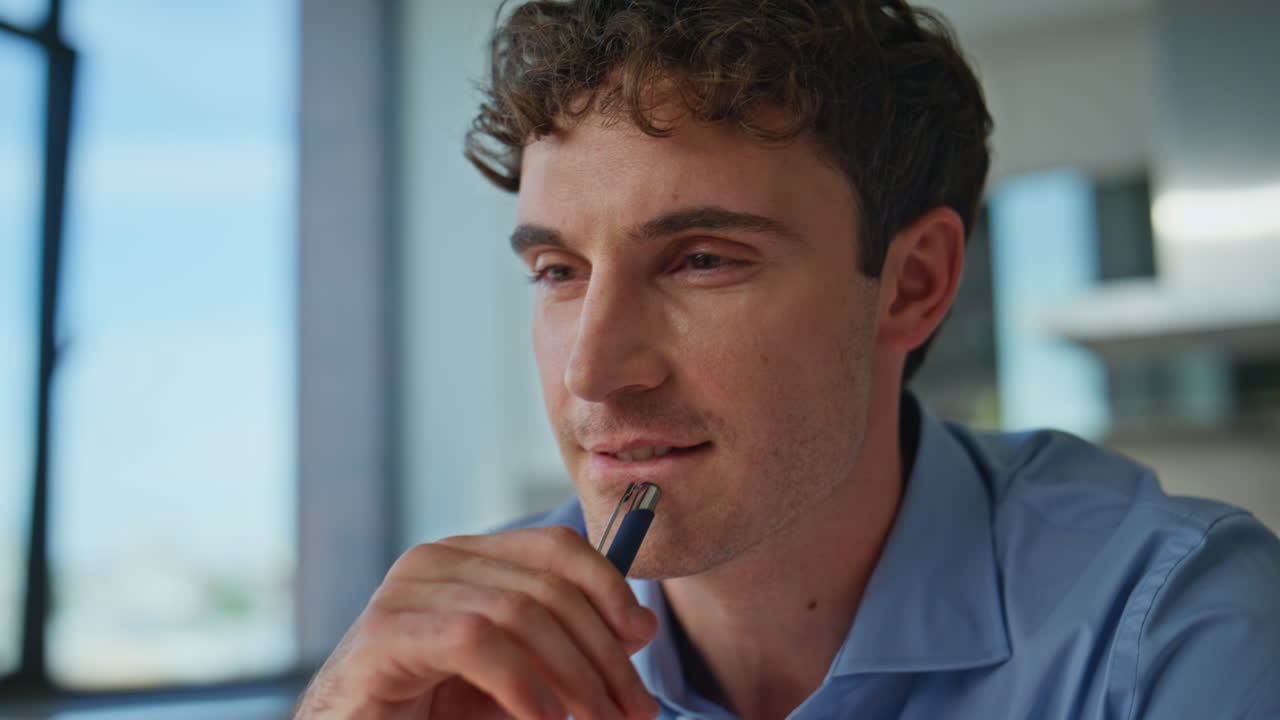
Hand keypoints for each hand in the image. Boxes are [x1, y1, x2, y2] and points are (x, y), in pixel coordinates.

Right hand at [293, 526, 660, 718]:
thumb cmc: (432, 710)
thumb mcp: (516, 675)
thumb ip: (567, 647)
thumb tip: (640, 629)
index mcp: (470, 559)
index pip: (556, 547)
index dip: (609, 588)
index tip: (641, 642)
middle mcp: (437, 561)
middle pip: (547, 587)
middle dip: (603, 653)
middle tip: (634, 709)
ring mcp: (406, 592)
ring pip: (520, 613)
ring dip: (574, 676)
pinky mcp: (384, 633)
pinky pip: (474, 642)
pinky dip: (522, 684)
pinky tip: (545, 719)